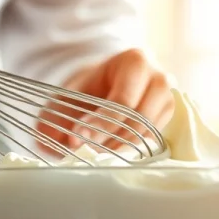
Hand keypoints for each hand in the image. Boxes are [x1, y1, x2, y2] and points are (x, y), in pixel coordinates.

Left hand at [38, 49, 174, 153]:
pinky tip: (108, 156)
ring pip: (146, 136)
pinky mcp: (167, 122)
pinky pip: (151, 143)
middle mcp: (159, 80)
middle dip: (108, 140)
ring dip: (118, 150)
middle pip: (139, 121)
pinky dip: (128, 152)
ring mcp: (168, 102)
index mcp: (135, 62)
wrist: (105, 87)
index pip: (123, 101)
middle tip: (82, 152)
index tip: (77, 138)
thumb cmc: (87, 90)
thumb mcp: (66, 96)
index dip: (100, 123)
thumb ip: (54, 115)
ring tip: (92, 155)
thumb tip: (51, 140)